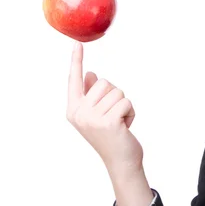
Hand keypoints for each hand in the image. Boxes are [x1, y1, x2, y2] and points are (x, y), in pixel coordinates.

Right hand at [66, 41, 143, 173]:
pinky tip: (126, 127)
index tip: (77, 44)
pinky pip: (126, 102)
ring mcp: (92, 118)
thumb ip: (91, 94)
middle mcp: (79, 113)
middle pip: (104, 82)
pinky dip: (131, 112)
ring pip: (117, 91)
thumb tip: (90, 74)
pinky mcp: (108, 122)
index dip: (76, 61)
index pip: (74, 80)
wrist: (121, 161)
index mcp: (73, 109)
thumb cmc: (110, 135)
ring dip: (124, 105)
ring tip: (119, 122)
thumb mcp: (97, 114)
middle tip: (113, 116)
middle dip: (115, 96)